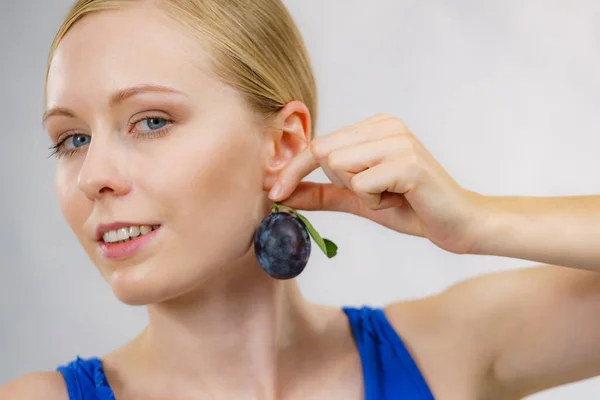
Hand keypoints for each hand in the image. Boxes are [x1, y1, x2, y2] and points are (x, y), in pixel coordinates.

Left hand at [268, 114, 485, 253]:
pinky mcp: (408, 161)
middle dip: (338, 184)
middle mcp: (386, 125)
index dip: (292, 171)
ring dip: (360, 194)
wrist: (458, 224)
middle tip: (374, 195)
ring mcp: (398, 140)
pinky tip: (401, 198)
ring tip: (390, 195)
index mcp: (374, 127)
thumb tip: (282, 196)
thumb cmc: (411, 207)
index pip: (318, 144)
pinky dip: (375, 201)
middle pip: (324, 152)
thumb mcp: (358, 200)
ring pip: (339, 167)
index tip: (273, 194)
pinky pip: (361, 184)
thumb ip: (322, 194)